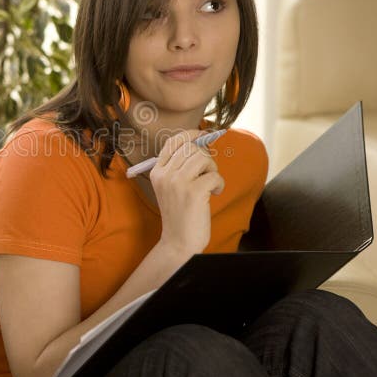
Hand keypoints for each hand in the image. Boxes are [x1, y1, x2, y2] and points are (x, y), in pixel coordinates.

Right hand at [150, 130, 224, 253]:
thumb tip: (201, 141)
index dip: (191, 134)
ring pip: (203, 158)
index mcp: (157, 171)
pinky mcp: (193, 192)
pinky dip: (219, 183)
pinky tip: (214, 194)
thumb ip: (180, 165)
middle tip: (208, 173)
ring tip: (211, 184)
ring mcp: (178, 183)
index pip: (173, 142)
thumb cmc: (180, 213)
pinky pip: (214, 175)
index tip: (203, 134)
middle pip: (192, 148)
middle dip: (206, 158)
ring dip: (213, 170)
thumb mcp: (172, 187)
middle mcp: (165, 175)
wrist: (179, 242)